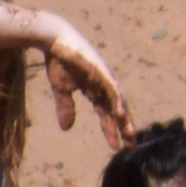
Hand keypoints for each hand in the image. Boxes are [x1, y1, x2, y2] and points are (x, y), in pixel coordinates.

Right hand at [40, 21, 132, 149]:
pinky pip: (111, 87)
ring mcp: (104, 76)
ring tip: (129, 134)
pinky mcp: (100, 69)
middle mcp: (104, 84)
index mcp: (96, 90)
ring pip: (118, 100)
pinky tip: (120, 113)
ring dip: (124, 117)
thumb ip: (66, 108)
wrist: (54, 39)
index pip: (107, 114)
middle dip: (124, 128)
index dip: (112, 130)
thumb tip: (67, 129)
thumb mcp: (61, 90)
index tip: (116, 147)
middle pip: (117, 110)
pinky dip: (116, 100)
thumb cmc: (59, 60)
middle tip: (131, 145)